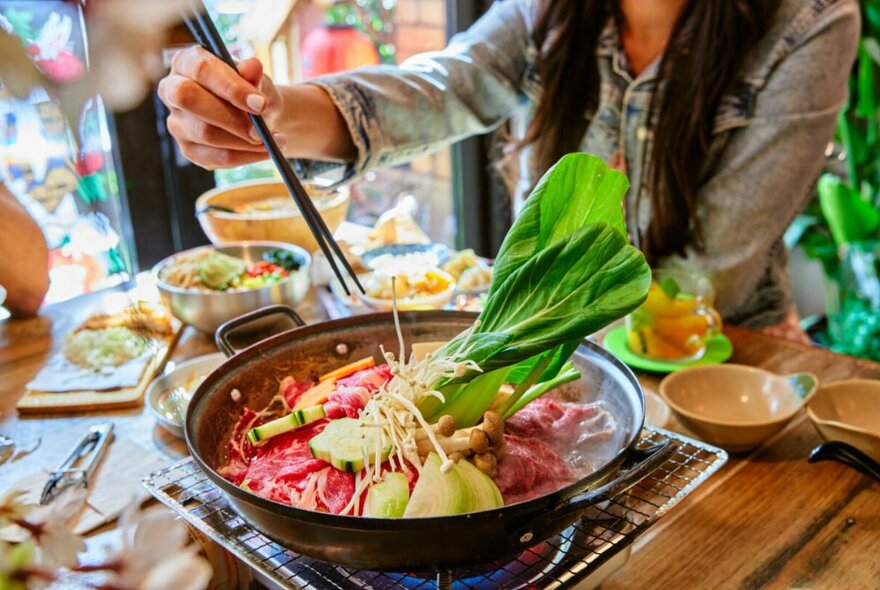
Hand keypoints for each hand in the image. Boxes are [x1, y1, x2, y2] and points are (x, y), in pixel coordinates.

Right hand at [157, 46, 285, 169]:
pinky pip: (216, 157)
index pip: (200, 69)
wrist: (257, 115)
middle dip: (229, 117)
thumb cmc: (251, 90)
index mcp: (185, 62)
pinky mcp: (188, 149)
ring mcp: (177, 123)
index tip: (259, 103)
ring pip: (205, 133)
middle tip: (260, 130)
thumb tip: (252, 66)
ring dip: (244, 141)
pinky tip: (265, 151)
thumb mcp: (257, 78)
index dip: (230, 87)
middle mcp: (172, 90)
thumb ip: (253, 74)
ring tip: (272, 139)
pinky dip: (246, 156)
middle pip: (188, 99)